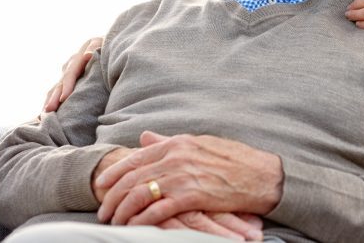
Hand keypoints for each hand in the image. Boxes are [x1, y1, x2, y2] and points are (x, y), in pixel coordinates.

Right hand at [43, 37, 103, 111]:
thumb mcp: (102, 44)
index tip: (64, 98)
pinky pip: (58, 93)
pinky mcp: (69, 81)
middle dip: (54, 98)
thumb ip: (94, 48)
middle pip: (60, 84)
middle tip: (49, 110)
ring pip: (56, 89)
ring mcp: (67, 74)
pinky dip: (52, 102)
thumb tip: (87, 55)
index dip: (67, 86)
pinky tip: (46, 115)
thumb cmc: (107, 47)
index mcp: (78, 58)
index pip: (70, 74)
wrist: (105, 47)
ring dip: (50, 101)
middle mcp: (69, 67)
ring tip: (44, 115)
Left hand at [93, 148, 263, 239]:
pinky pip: (158, 209)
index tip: (101, 184)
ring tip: (114, 220)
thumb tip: (145, 137)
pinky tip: (134, 226)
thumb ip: (169, 142)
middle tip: (103, 209)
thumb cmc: (235, 160)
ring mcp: (183, 176)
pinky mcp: (192, 196)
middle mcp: (177, 157)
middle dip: (112, 195)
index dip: (114, 172)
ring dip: (122, 210)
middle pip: (133, 177)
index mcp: (178, 143)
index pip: (136, 157)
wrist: (262, 175)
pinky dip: (142, 220)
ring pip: (140, 194)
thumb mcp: (199, 144)